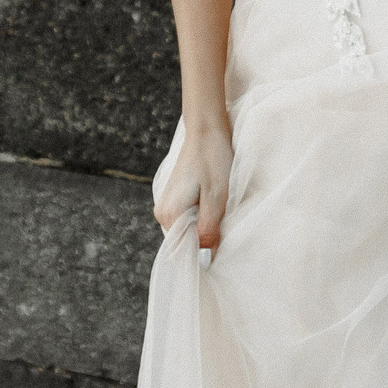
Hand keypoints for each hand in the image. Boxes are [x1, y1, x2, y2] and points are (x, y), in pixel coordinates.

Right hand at [157, 110, 235, 251]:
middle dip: (204, 242)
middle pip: (184, 242)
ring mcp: (168, 204)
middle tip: (224, 231)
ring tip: (220, 214)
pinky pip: (189, 218)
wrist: (207, 130)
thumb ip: (209, 230)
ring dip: (205, 229)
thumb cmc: (213, 160)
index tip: (218, 256)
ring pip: (188, 230)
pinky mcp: (176, 197)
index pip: (180, 253)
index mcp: (169, 214)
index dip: (199, 258)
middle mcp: (162, 212)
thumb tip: (205, 258)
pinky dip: (202, 218)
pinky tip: (214, 206)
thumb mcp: (216, 198)